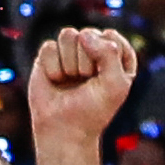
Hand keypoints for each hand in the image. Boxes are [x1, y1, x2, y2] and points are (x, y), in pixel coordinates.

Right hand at [25, 27, 137, 159]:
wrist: (64, 131)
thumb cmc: (93, 110)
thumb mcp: (115, 84)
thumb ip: (109, 53)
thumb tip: (82, 34)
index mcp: (116, 54)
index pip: (112, 37)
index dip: (107, 59)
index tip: (105, 80)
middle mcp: (93, 49)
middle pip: (88, 33)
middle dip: (86, 62)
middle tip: (85, 82)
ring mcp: (70, 50)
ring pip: (68, 35)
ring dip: (69, 63)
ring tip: (71, 80)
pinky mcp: (48, 56)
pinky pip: (49, 47)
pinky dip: (53, 68)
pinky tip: (56, 81)